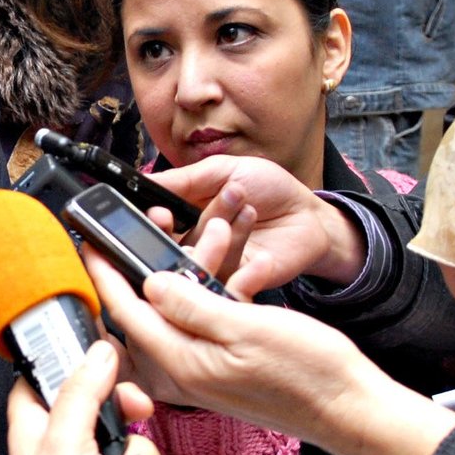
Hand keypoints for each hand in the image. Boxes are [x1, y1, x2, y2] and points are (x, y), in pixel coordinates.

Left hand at [9, 340, 171, 454]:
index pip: (50, 373)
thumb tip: (98, 352)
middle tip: (134, 413)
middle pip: (105, 400)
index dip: (75, 360)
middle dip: (127, 411)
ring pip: (135, 439)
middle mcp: (65, 442)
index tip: (102, 354)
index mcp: (37, 423)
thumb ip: (83, 392)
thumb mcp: (65, 443)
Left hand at [89, 251, 454, 454]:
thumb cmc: (309, 372)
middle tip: (133, 235)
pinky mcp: (217, 374)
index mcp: (183, 363)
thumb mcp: (248, 327)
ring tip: (197, 242)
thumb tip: (150, 284)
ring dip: (172, 280)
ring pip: (166, 321)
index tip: (88, 243)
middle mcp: (184, 373)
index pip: (127, 313)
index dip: (104, 274)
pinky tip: (208, 278)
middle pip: (138, 318)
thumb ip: (194, 306)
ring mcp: (201, 376)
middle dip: (134, 272)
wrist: (349, 408)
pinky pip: (188, 331)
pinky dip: (192, 299)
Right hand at [148, 155, 366, 295]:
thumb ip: (185, 179)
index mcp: (186, 215)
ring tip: (241, 198)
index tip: (157, 210)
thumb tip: (145, 181)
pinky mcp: (236, 283)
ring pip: (197, 254)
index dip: (152, 221)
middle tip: (176, 215)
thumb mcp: (224, 171)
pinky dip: (237, 241)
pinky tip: (251, 216)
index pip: (156, 225)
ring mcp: (215, 264)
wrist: (309, 214)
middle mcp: (195, 242)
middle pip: (169, 245)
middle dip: (172, 230)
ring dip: (218, 221)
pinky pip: (223, 271)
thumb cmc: (269, 189)